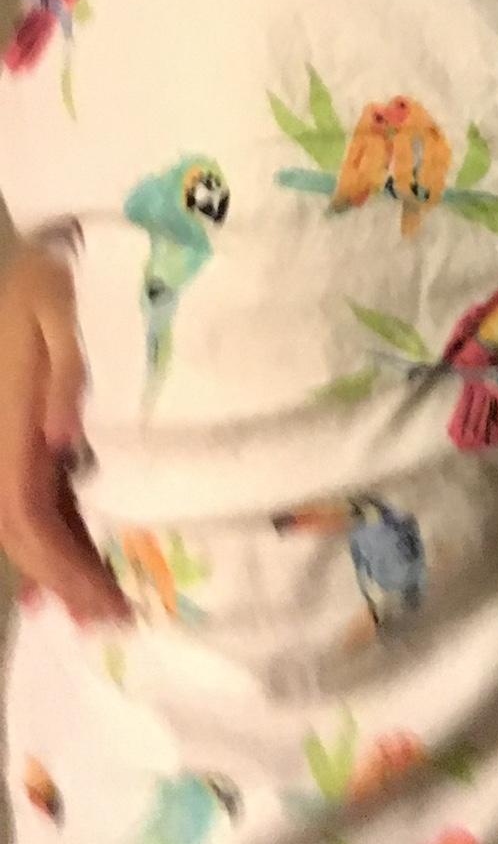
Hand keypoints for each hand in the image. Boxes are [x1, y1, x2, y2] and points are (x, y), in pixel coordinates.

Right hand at [0, 227, 128, 623]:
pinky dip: (62, 528)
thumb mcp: (65, 306)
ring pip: (26, 516)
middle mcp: (3, 438)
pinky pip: (38, 491)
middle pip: (21, 527)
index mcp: (8, 419)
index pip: (23, 511)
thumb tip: (63, 443)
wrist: (41, 252)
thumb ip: (69, 370)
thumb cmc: (62, 273)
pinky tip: (84, 556)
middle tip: (111, 620)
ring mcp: (14, 437)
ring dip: (60, 562)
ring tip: (101, 605)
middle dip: (62, 578)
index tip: (103, 600)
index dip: (59, 563)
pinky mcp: (30, 431)